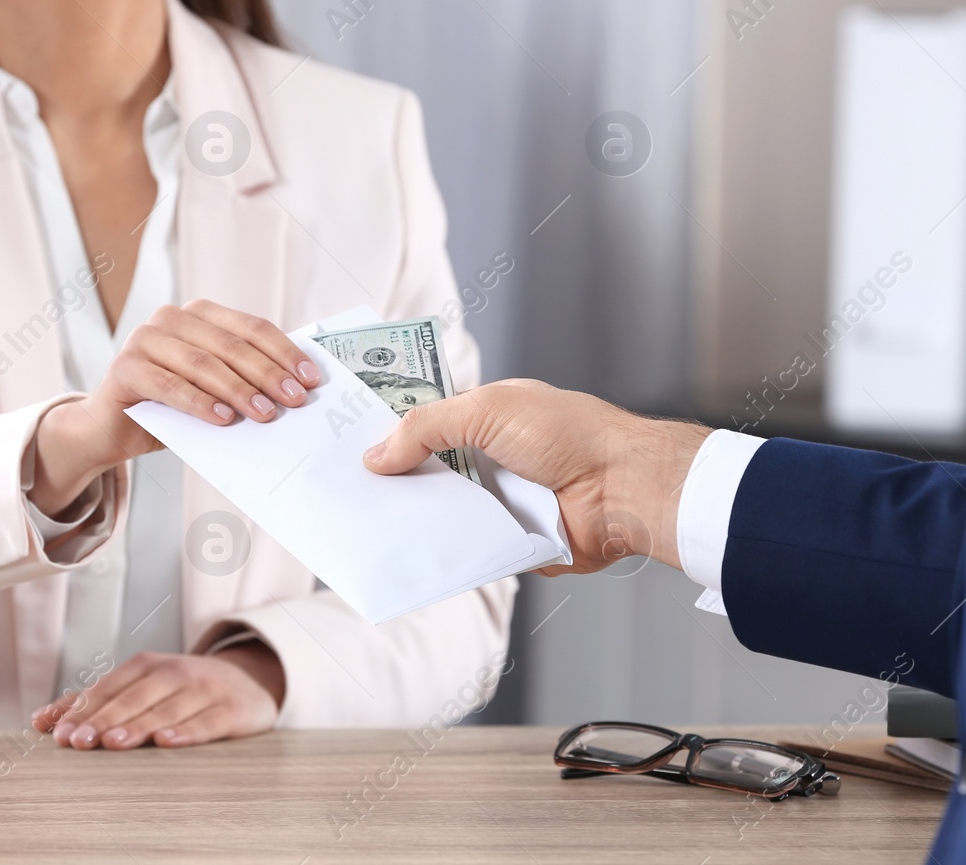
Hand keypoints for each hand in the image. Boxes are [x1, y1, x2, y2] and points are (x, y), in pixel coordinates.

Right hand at [30, 300, 320, 514]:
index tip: (311, 379)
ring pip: (203, 364)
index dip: (284, 352)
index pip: (252, 328)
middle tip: (295, 400)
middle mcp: (171, 318)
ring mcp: (144, 339)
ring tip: (265, 414)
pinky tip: (223, 420)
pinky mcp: (125, 367)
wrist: (112, 428)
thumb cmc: (172, 407)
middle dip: (268, 373)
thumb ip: (244, 379)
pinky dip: (200, 403)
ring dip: (238, 390)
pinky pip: (170, 386)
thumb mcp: (214, 389)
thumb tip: (297, 390)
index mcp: (200, 315)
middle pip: (231, 345)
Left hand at [32, 643, 283, 749]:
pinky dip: (188, 731)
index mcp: (149, 666)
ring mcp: (205, 690)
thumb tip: (41, 721)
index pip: (110, 687)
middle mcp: (175, 673)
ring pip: (167, 709)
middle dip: (104, 719)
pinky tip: (167, 742)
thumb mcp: (143, 687)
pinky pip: (208, 722)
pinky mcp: (232, 710)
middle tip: (78, 742)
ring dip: (139, 726)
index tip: (58, 735)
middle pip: (134, 698)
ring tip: (112, 743)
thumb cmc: (183, 691)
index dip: (84, 710)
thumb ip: (95, 703)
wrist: (251, 680)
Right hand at [362, 379, 708, 573]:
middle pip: (426, 471)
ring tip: (361, 526)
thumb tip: (377, 454)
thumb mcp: (488, 410)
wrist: (623, 488)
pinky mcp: (509, 541)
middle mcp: (490, 458)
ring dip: (413, 519)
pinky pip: (465, 549)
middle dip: (392, 480)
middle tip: (342, 490)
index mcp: (485, 416)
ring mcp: (499, 501)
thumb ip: (427, 427)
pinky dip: (444, 551)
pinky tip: (407, 555)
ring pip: (441, 513)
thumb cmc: (571, 435)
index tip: (345, 443)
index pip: (425, 421)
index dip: (389, 431)